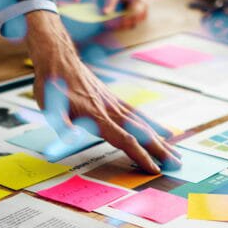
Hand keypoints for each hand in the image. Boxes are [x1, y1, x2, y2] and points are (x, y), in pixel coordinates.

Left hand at [25, 11, 179, 173]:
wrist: (58, 59)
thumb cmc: (51, 86)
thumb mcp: (50, 108)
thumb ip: (63, 126)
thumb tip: (72, 139)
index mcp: (96, 116)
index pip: (125, 139)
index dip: (140, 155)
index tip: (154, 169)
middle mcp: (110, 110)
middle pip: (141, 133)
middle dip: (159, 151)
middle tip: (177, 165)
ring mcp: (114, 104)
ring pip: (143, 124)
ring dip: (160, 140)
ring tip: (176, 154)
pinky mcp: (114, 99)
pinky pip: (138, 113)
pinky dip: (153, 124)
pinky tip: (163, 131)